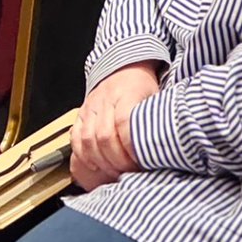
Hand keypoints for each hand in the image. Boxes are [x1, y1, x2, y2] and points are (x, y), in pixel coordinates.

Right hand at [69, 61, 160, 189]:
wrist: (124, 68)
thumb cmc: (143, 87)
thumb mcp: (155, 97)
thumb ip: (156, 120)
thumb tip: (165, 147)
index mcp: (126, 93)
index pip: (124, 122)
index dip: (130, 146)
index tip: (141, 161)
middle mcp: (104, 100)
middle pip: (104, 136)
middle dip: (117, 161)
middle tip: (130, 173)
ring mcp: (90, 107)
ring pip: (88, 140)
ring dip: (101, 162)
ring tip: (115, 173)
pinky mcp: (80, 114)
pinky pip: (76, 138)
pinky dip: (83, 156)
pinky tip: (95, 166)